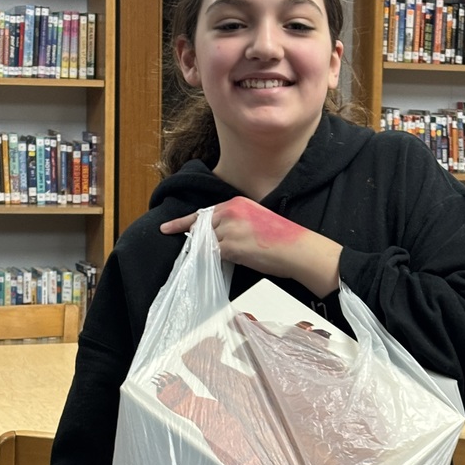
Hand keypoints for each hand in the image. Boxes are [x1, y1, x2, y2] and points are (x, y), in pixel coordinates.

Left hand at [161, 197, 341, 298]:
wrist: (297, 249)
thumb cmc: (282, 239)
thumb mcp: (256, 220)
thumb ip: (234, 224)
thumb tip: (216, 239)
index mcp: (237, 203)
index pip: (204, 213)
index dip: (184, 223)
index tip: (167, 228)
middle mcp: (230, 212)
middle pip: (202, 229)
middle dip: (199, 242)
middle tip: (201, 250)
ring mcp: (229, 229)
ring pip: (207, 244)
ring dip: (213, 253)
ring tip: (234, 256)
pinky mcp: (230, 246)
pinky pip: (214, 256)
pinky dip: (217, 261)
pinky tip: (232, 261)